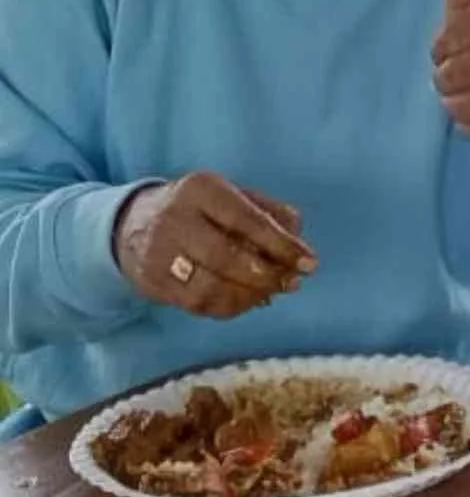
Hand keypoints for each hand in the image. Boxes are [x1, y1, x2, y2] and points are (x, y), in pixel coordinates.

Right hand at [113, 173, 315, 318]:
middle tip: (291, 283)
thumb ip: (272, 213)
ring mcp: (157, 252)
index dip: (282, 245)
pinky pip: (197, 304)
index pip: (247, 220)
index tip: (309, 263)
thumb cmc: (202, 210)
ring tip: (270, 292)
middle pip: (225, 257)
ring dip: (250, 296)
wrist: (133, 223)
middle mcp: (174, 218)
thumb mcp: (234, 196)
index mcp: (201, 189)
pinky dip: (230, 307)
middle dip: (266, 275)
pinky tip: (247, 300)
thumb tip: (297, 238)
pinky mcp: (151, 282)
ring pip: (210, 287)